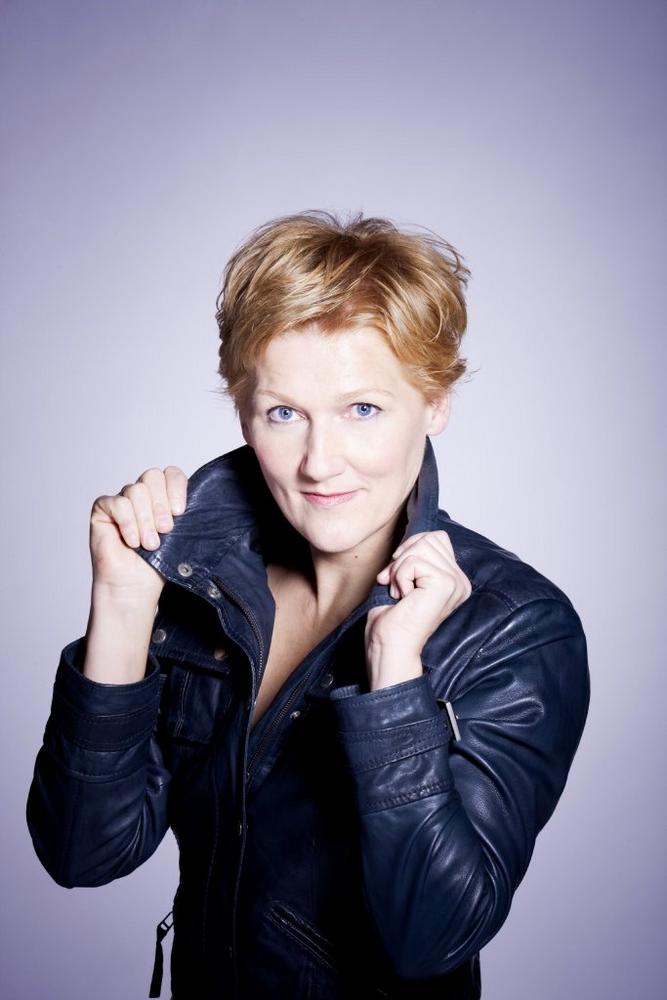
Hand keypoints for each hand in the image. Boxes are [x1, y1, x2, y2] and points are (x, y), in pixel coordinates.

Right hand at [89, 465, 187, 602]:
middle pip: (153, 476)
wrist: (134, 586)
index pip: (171, 474)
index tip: (180, 511)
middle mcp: (142, 495)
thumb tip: (197, 497)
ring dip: (145, 520)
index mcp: (163, 497)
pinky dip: (128, 523)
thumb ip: (182, 513)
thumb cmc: (155, 565)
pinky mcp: (103, 509)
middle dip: (161, 505)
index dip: (176, 487)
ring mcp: (122, 500)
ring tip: (150, 544)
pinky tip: (132, 541)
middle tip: (166, 530)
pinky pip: (118, 503)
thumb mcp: (178, 536)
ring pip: (136, 490)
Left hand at [366, 530, 471, 657]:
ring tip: (399, 592)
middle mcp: (460, 581)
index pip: (436, 537)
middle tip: (395, 585)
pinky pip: (414, 561)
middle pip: (429, 538)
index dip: (410, 548)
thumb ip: (415, 556)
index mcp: (454, 579)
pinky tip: (403, 597)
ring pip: (421, 547)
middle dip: (402, 558)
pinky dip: (399, 577)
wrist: (390, 647)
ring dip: (399, 569)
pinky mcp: (445, 584)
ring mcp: (456, 582)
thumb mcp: (404, 577)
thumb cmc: (392, 618)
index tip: (396, 574)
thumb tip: (412, 536)